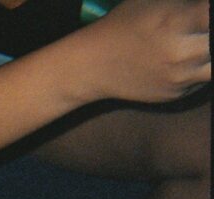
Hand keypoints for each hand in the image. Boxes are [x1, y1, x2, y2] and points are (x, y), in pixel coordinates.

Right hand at [83, 0, 209, 102]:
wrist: (93, 66)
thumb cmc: (123, 26)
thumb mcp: (154, 2)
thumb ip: (187, 5)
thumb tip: (204, 11)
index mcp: (177, 22)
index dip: (211, 15)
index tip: (204, 16)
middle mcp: (182, 53)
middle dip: (210, 32)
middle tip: (201, 30)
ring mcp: (180, 77)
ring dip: (209, 54)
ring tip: (196, 47)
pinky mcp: (176, 93)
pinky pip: (201, 80)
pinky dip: (199, 69)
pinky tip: (182, 61)